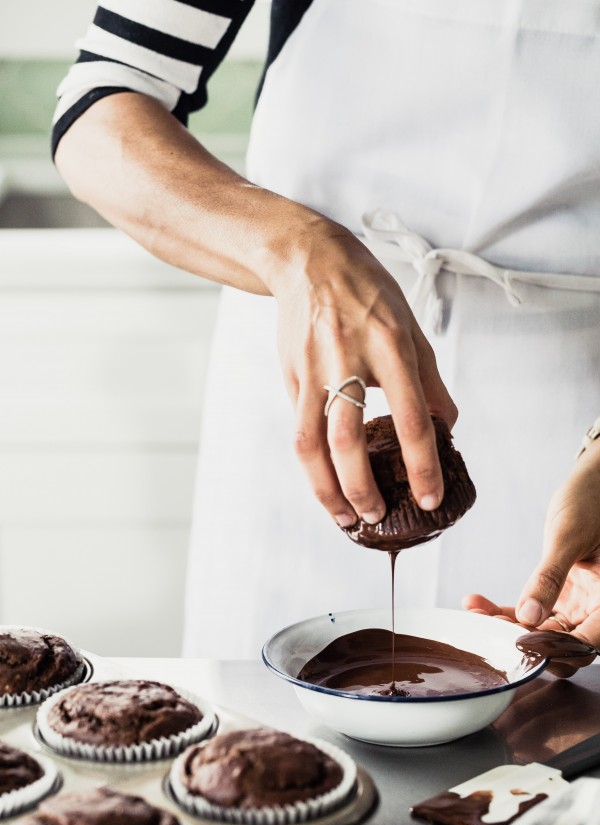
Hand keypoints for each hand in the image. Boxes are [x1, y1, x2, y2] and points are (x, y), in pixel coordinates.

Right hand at [272, 218, 456, 526]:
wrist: (308, 260)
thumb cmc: (366, 291)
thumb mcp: (410, 325)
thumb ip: (428, 380)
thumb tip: (445, 427)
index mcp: (389, 345)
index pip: (410, 419)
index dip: (422, 465)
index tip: (429, 496)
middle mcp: (348, 359)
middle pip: (348, 440)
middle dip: (362, 489)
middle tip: (378, 517)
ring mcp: (312, 369)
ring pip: (310, 443)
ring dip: (326, 489)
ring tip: (344, 516)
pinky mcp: (290, 376)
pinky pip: (300, 429)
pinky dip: (313, 465)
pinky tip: (326, 483)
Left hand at [464, 437, 599, 675]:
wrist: (595, 482)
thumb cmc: (592, 501)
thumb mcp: (568, 537)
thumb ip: (550, 577)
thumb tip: (530, 616)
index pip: (586, 644)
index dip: (553, 650)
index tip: (518, 642)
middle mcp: (599, 608)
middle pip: (562, 643)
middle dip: (524, 640)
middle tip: (491, 627)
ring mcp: (582, 605)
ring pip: (543, 630)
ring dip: (508, 625)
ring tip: (476, 612)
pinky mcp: (565, 596)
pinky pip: (535, 610)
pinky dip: (507, 609)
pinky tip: (476, 602)